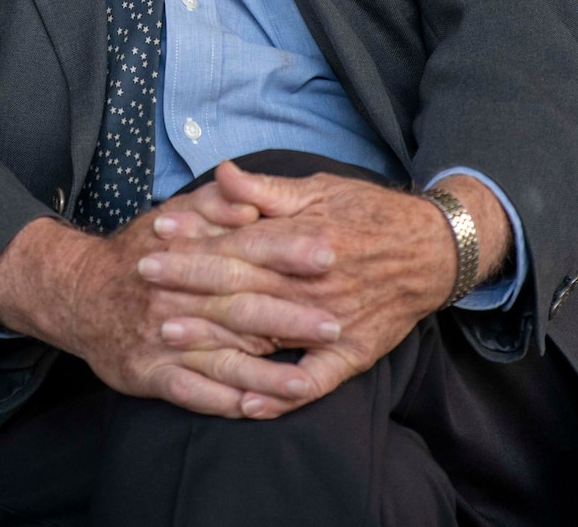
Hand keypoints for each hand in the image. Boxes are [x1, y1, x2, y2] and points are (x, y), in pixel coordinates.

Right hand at [0, 198, 338, 419]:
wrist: (78, 294)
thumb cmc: (138, 253)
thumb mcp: (171, 216)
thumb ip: (213, 205)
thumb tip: (248, 202)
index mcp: (184, 255)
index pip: (242, 251)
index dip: (285, 253)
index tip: (328, 253)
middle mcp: (175, 298)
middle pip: (239, 308)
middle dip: (289, 318)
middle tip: (336, 324)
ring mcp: (163, 340)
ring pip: (222, 358)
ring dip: (266, 373)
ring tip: (307, 381)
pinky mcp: (151, 373)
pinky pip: (193, 392)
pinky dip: (224, 402)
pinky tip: (257, 410)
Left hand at [138, 162, 508, 416]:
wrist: (434, 251)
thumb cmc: (369, 213)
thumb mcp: (320, 189)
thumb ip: (268, 190)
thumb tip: (222, 173)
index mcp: (308, 239)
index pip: (241, 241)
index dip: (196, 237)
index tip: (156, 232)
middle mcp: (317, 284)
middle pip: (242, 285)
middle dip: (189, 283)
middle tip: (143, 281)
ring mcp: (334, 323)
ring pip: (266, 332)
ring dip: (216, 336)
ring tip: (170, 335)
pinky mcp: (354, 353)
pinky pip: (316, 380)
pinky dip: (282, 395)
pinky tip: (247, 405)